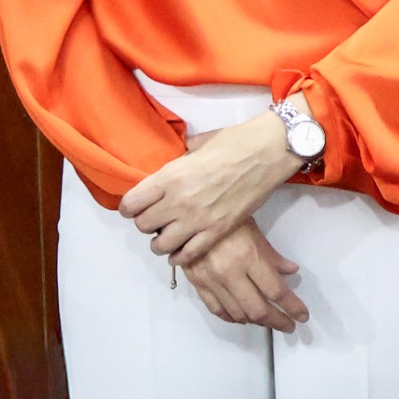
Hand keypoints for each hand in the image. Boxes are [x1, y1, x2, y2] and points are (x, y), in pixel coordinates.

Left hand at [119, 112, 301, 259]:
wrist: (268, 152)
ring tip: (167, 236)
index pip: (131, 204)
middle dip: (146, 223)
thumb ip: (179, 161)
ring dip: (160, 242)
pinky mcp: (217, 231)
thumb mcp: (196, 146)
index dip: (130, 207)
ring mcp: (198, 219)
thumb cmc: (234, 142)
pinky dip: (179, 256)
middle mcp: (178, 201)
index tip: (135, 207)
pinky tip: (180, 251)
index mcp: (170, 176)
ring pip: (160, 245)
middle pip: (143, 226)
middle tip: (155, 218)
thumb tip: (174, 166)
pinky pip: (187, 254)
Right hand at [174, 219, 309, 330]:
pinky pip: (217, 310)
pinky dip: (232, 318)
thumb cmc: (226, 220)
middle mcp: (230, 273)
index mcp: (249, 256)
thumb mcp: (255, 232)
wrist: (187, 217)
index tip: (302, 316)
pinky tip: (242, 317)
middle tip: (288, 325)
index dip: (292, 307)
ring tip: (268, 320)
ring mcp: (212, 281)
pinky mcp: (198, 284)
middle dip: (277, 321)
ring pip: (238, 314)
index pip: (276, 291)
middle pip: (258, 309)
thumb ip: (273, 256)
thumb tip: (291, 272)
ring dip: (256, 321)